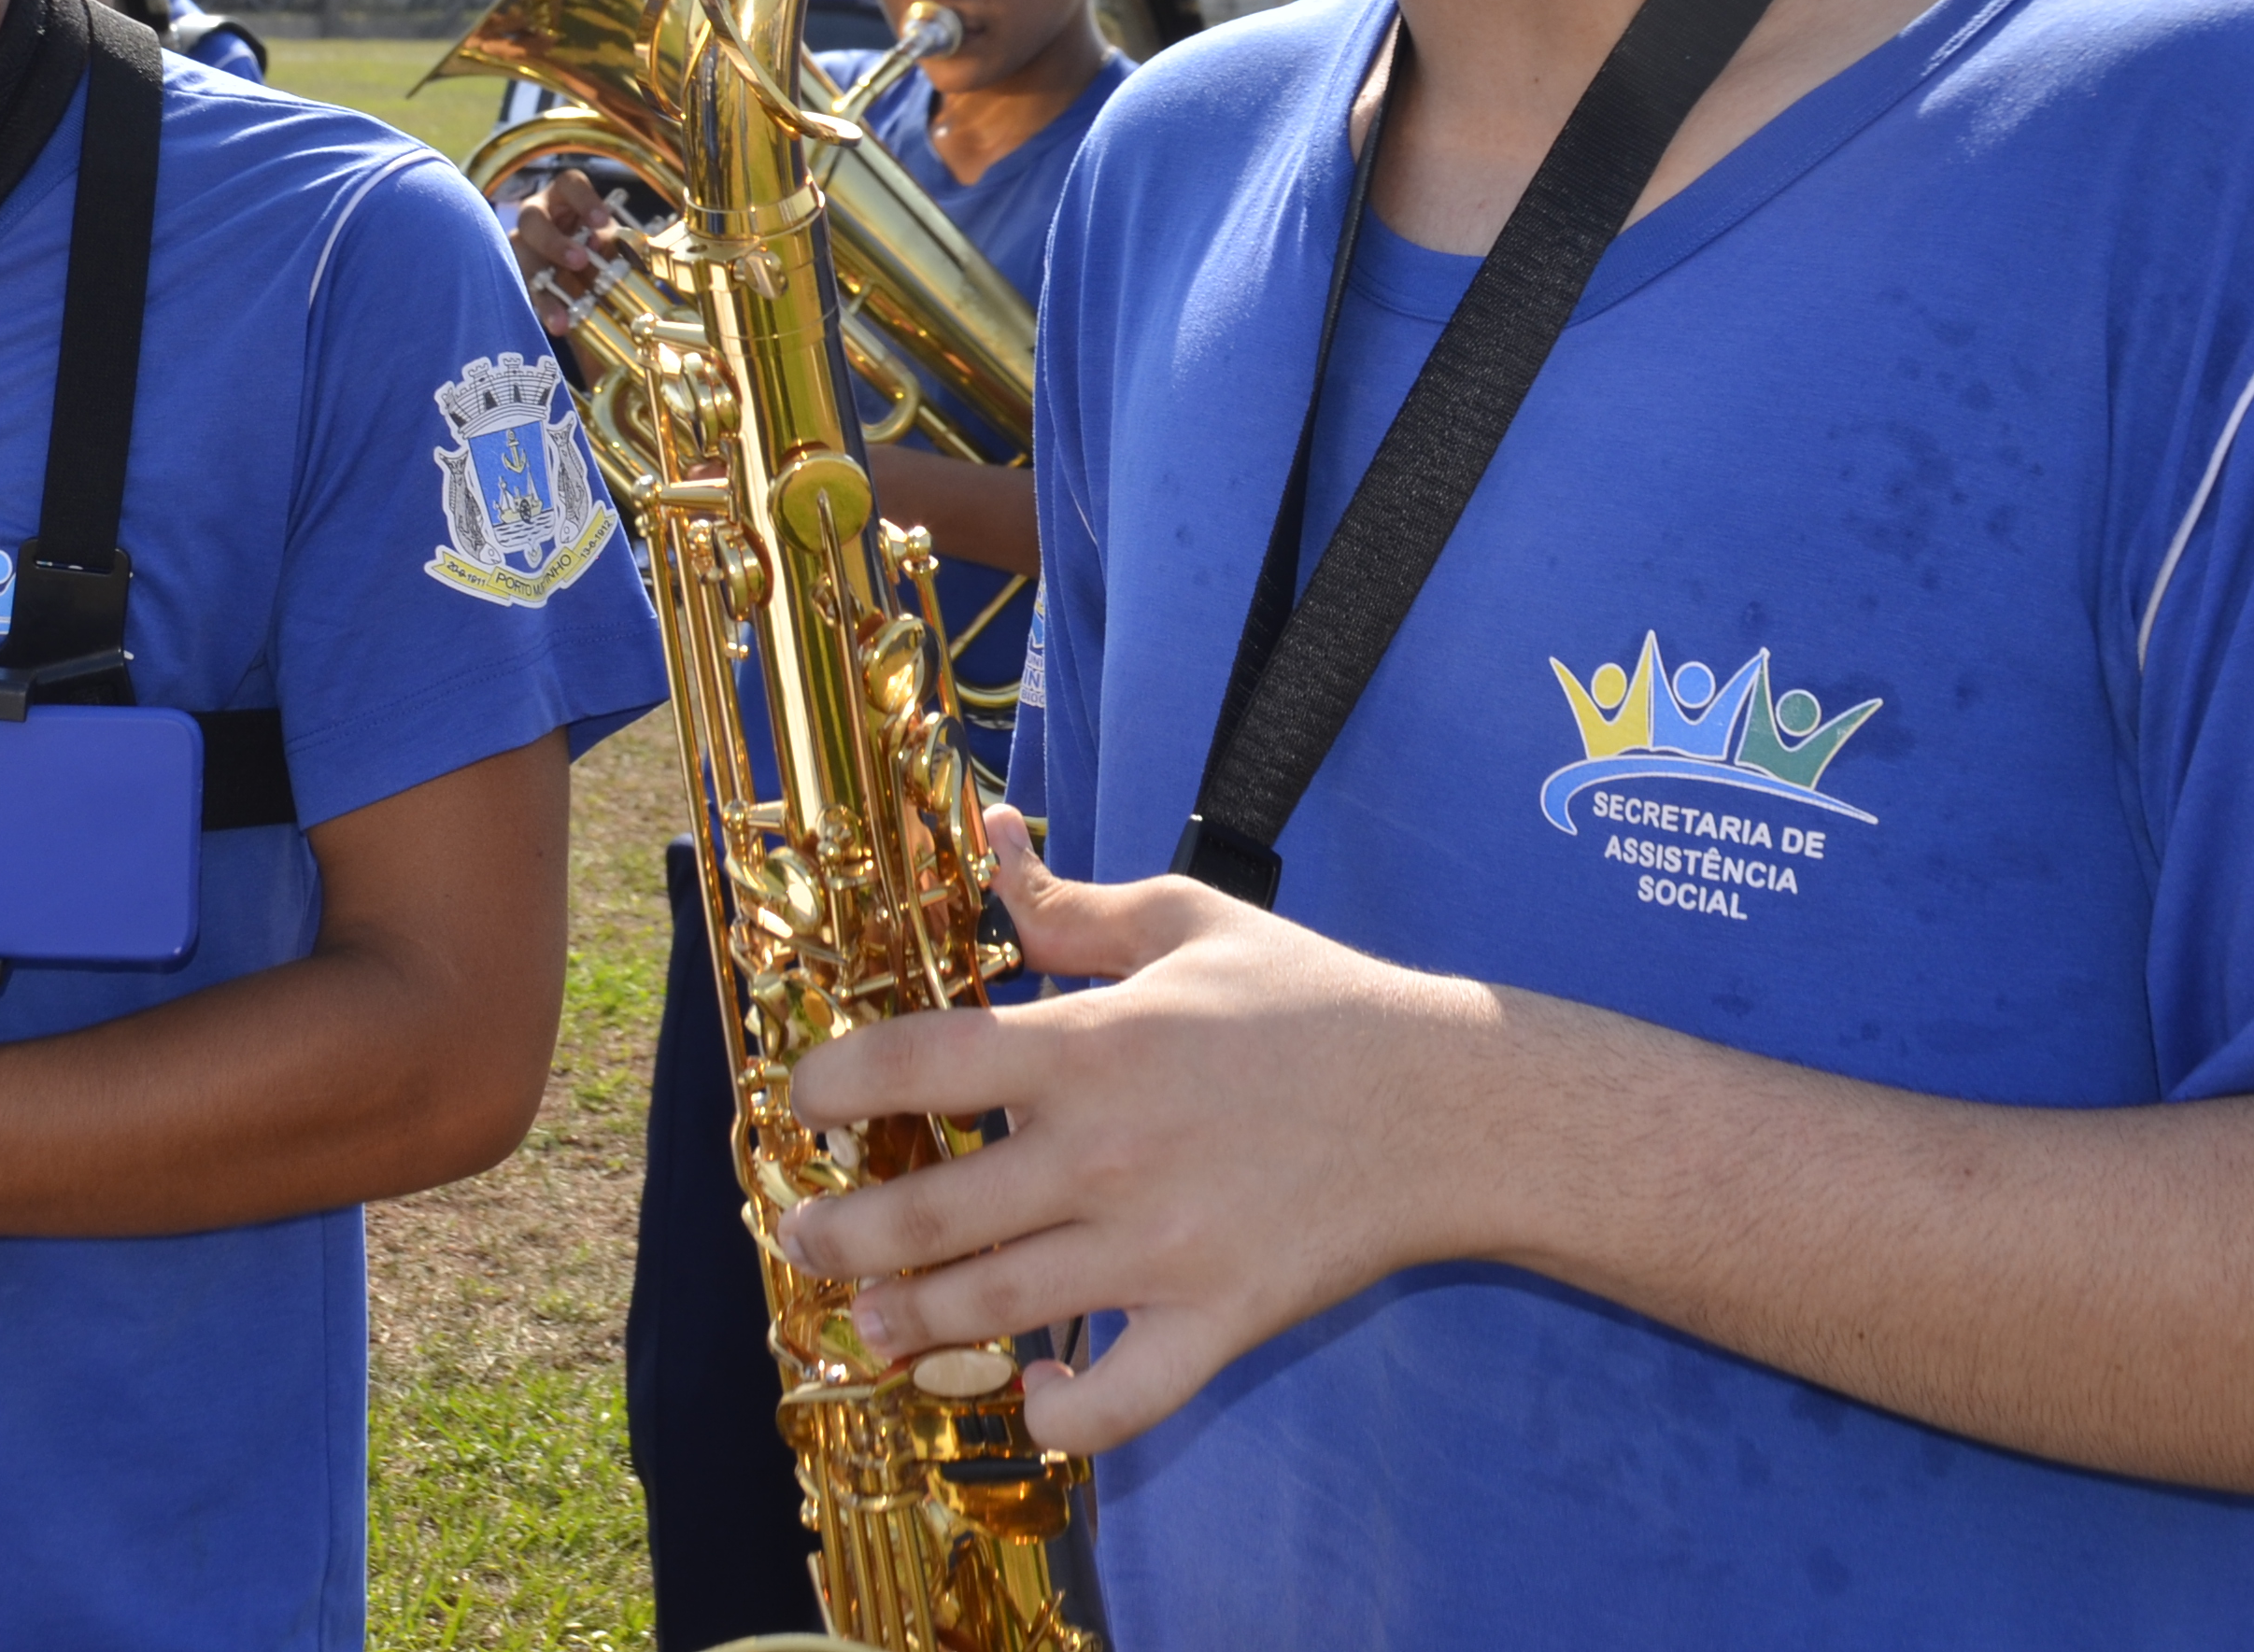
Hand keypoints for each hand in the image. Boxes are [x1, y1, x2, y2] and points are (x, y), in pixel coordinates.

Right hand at [505, 166, 622, 336]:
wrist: (589, 282)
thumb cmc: (601, 251)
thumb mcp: (613, 245)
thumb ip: (615, 246)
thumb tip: (614, 252)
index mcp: (565, 198)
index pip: (569, 184)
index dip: (583, 199)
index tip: (601, 221)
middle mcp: (537, 216)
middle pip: (532, 219)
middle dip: (554, 241)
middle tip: (579, 261)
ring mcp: (522, 246)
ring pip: (520, 257)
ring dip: (542, 283)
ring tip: (563, 313)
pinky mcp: (516, 275)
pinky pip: (523, 289)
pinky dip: (543, 307)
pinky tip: (558, 325)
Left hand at [768, 809, 1510, 1453]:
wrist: (1449, 1103)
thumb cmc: (1311, 1002)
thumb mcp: (1186, 922)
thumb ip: (1069, 902)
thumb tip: (989, 837)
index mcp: (1092, 1046)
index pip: (920, 1065)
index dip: (837, 1084)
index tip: (806, 1099)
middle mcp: (1109, 1154)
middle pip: (928, 1214)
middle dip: (838, 1233)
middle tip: (803, 1235)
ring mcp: (1161, 1249)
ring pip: (995, 1309)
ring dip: (911, 1322)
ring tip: (872, 1317)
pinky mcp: (1217, 1321)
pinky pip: (1120, 1399)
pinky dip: (1064, 1415)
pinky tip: (1032, 1397)